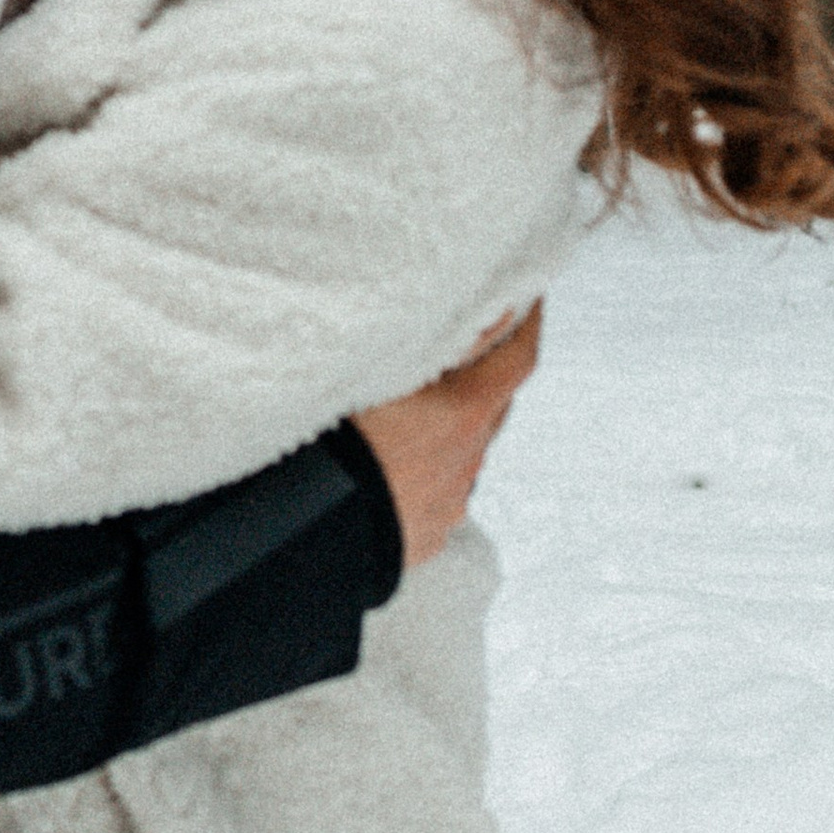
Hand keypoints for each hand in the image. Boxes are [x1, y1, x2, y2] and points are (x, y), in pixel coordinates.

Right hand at [349, 302, 541, 570]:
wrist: (307, 530)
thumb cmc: (335, 443)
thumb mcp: (386, 368)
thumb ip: (450, 338)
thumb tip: (500, 309)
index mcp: (464, 413)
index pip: (517, 357)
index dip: (527, 322)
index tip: (526, 297)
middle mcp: (466, 460)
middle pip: (493, 405)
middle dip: (485, 375)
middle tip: (464, 348)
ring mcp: (448, 503)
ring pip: (462, 451)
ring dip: (448, 428)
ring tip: (408, 413)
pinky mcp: (423, 535)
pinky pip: (435, 493)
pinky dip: (424, 471)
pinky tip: (390, 465)